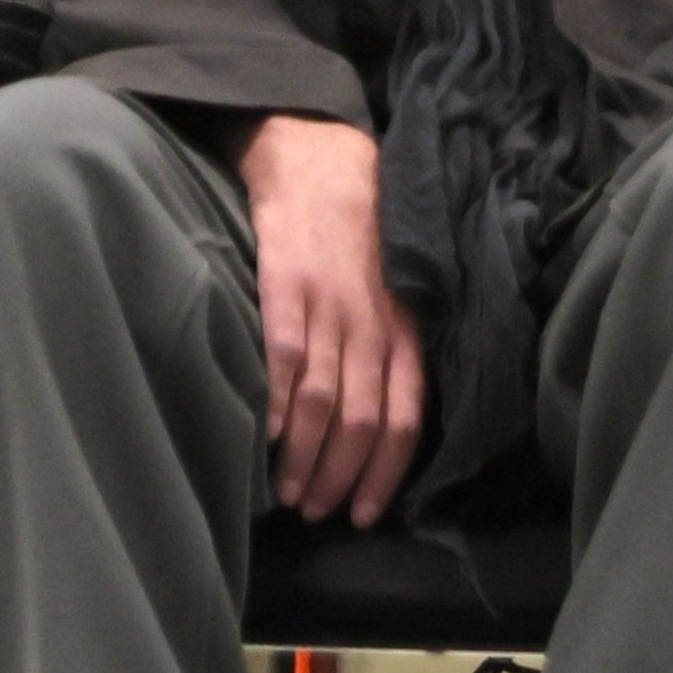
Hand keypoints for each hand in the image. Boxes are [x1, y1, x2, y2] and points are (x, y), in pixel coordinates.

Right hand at [233, 116, 427, 524]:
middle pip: (364, 421)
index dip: (386, 472)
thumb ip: (395, 349)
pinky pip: (285, 357)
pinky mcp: (286, 285)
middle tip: (315, 512)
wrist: (318, 159)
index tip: (364, 513)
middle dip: (340, 478)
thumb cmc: (360, 234)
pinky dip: (278, 404)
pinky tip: (267, 437)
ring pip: (325, 401)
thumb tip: (387, 422)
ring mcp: (330, 305)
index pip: (406, 416)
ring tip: (286, 494)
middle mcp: (373, 323)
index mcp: (406, 328)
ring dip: (305, 458)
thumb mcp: (398, 291)